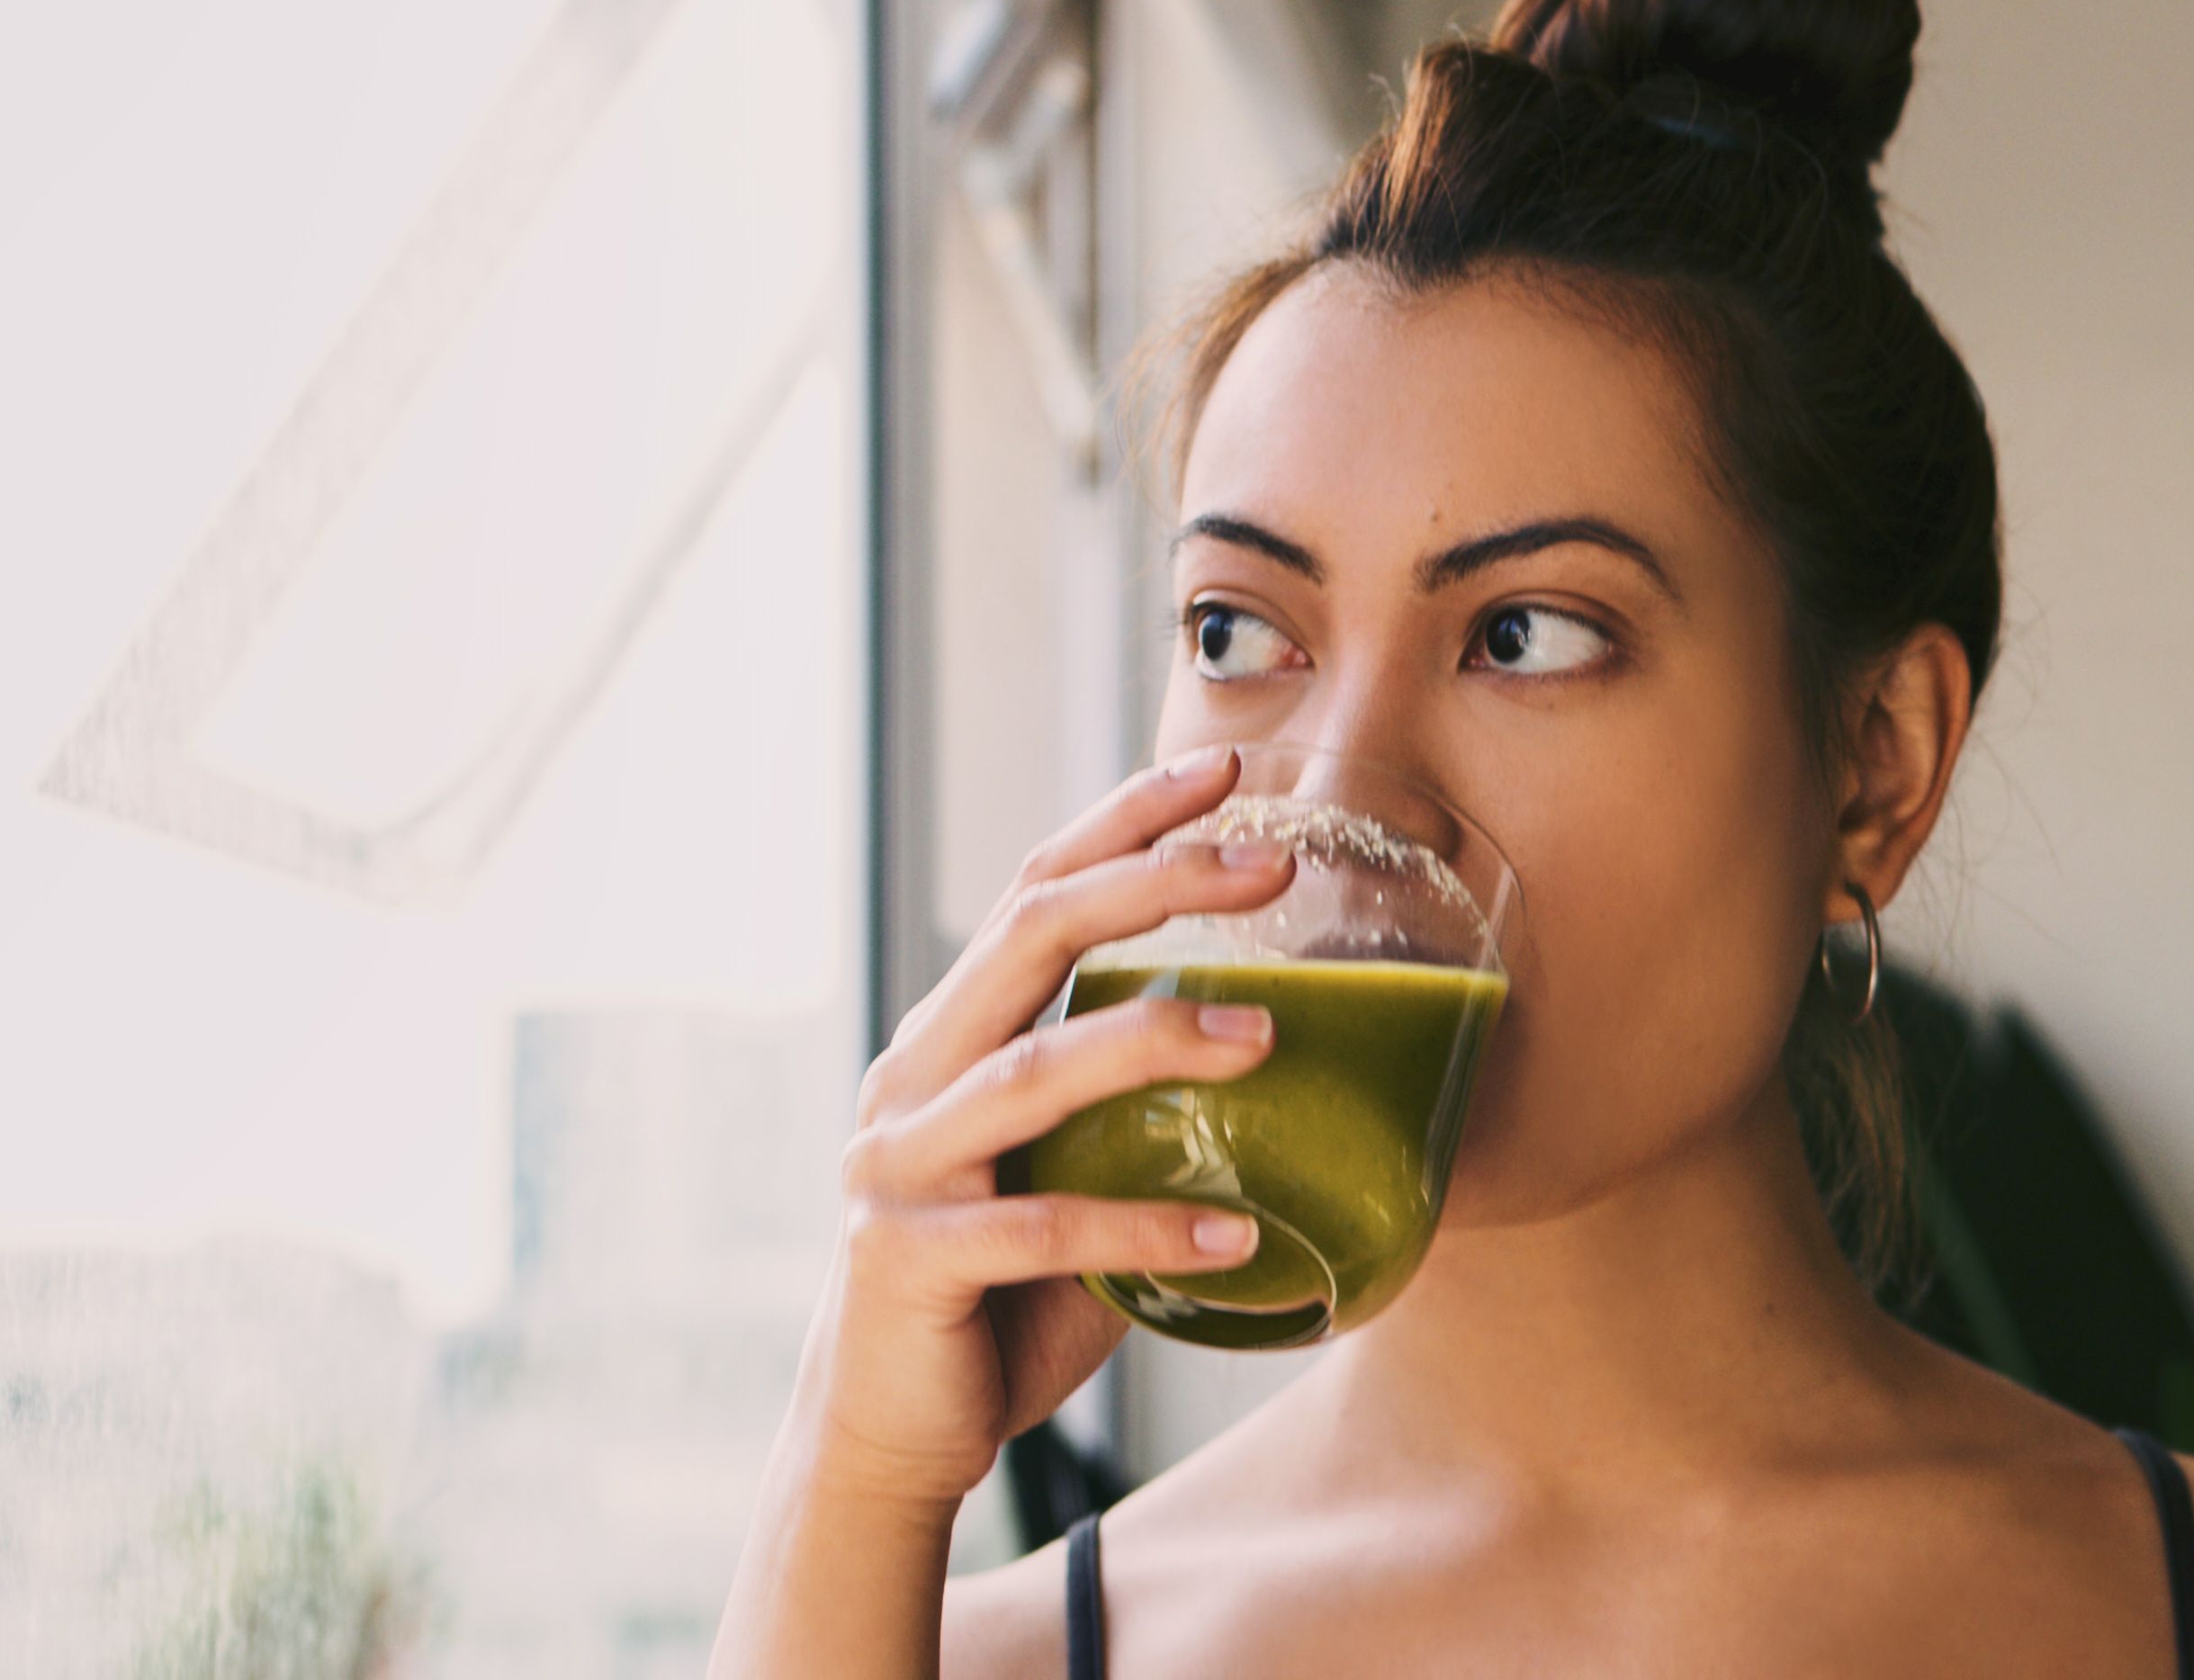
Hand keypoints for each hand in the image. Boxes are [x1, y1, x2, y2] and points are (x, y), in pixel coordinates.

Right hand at [785, 745, 1295, 1509]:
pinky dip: (1148, 1228)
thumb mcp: (1079, 1179)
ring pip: (1039, 1069)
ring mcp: (902, 1165)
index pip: (1036, 893)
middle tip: (1269, 860)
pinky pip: (1046, 1227)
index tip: (1221, 771)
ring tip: (1269, 1037)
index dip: (1122, 824)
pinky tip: (1235, 1236)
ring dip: (1160, 1041)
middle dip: (1153, 882)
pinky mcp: (910, 1258)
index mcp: (953, 1040)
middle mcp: (916, 1078)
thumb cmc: (1004, 1299)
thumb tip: (1291, 1059)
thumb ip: (1144, 1118)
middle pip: (1031, 937)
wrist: (892, 1432)